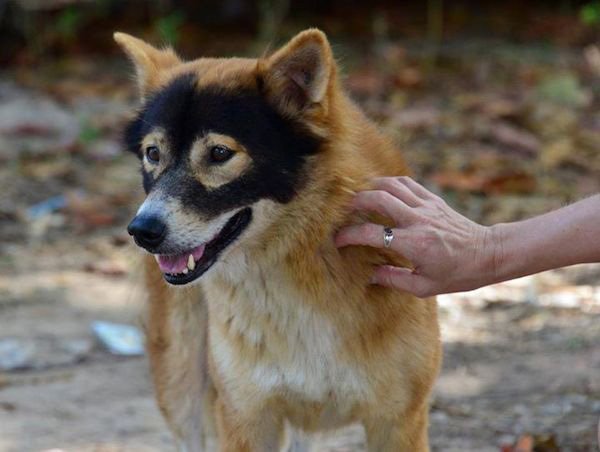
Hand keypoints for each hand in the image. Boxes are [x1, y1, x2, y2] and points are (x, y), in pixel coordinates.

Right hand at [335, 177, 494, 296]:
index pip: (372, 233)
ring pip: (392, 185)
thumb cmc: (457, 274)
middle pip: (379, 198)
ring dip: (372, 187)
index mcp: (414, 244)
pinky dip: (391, 183)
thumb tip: (369, 275)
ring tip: (360, 196)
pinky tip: (383, 190)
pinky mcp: (434, 200)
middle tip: (344, 210)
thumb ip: (393, 279)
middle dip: (356, 201)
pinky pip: (408, 183)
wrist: (488, 254)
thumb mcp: (424, 286)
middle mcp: (418, 220)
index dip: (350, 235)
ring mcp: (427, 206)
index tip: (338, 239)